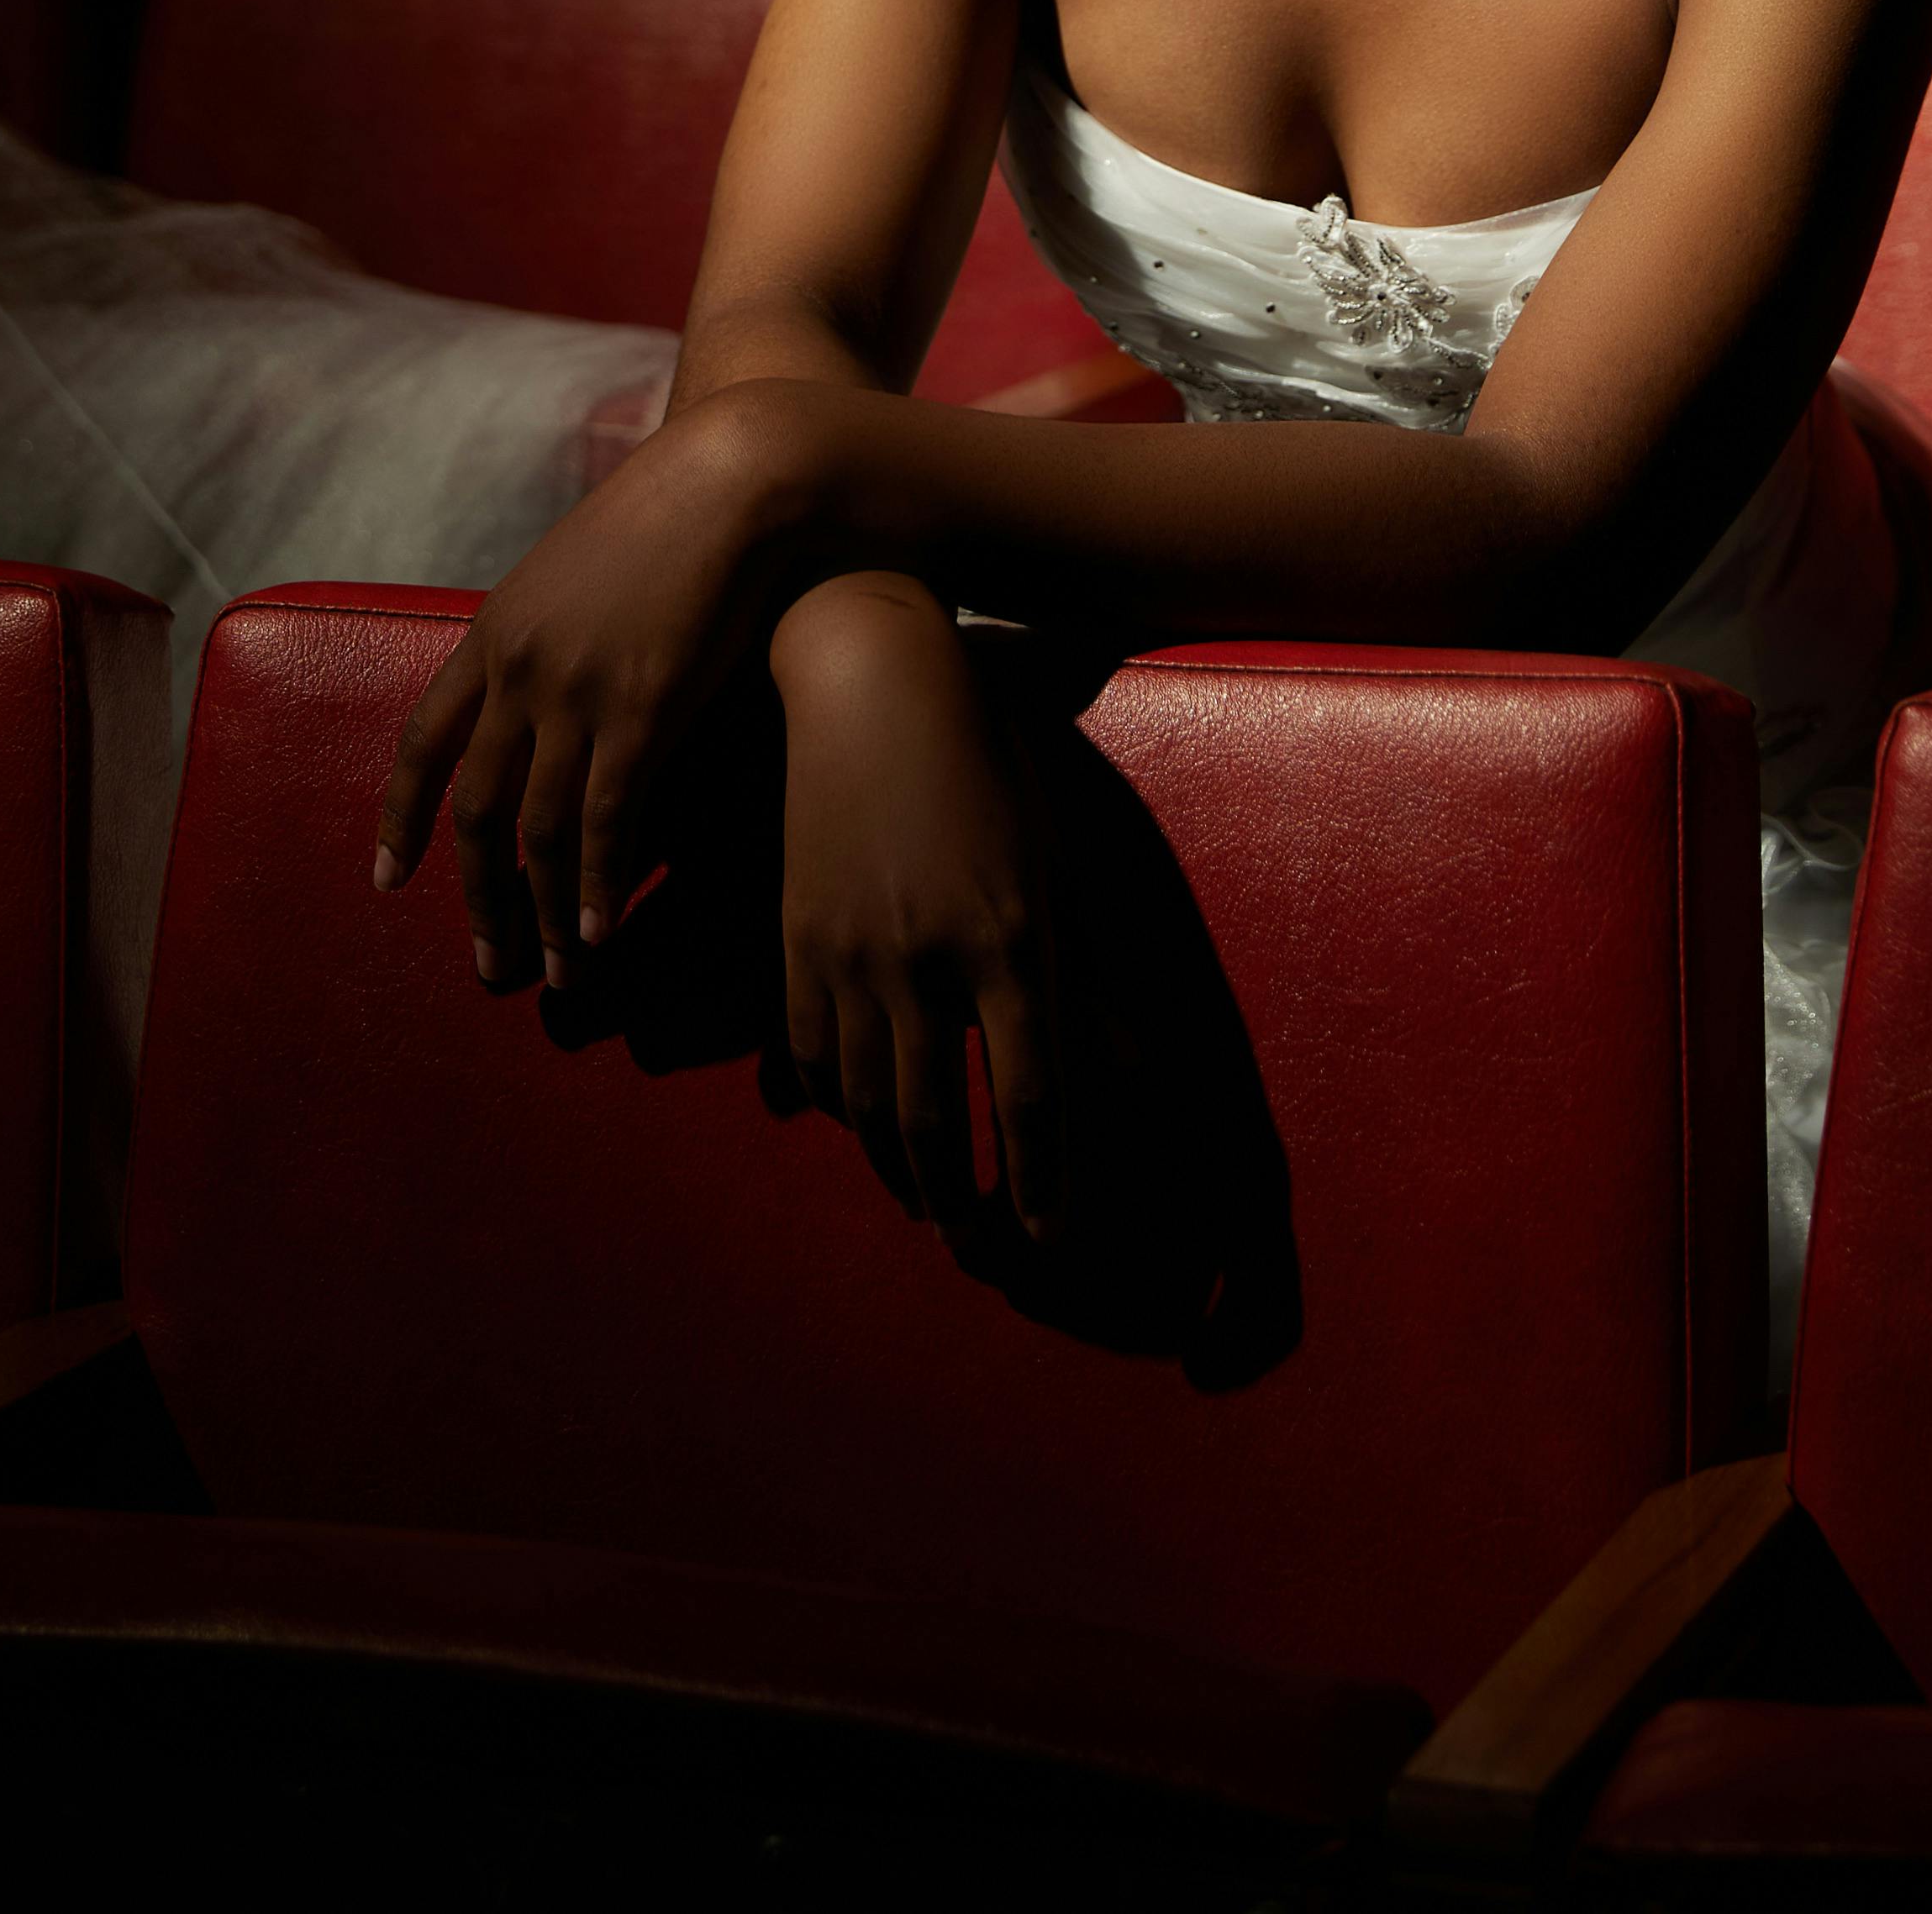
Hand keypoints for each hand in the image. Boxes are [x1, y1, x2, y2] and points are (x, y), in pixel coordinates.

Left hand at [376, 382, 821, 984]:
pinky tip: (597, 933)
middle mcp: (518, 668)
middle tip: (486, 963)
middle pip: (476, 806)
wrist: (732, 478)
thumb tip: (544, 692)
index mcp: (494, 631)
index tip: (387, 877)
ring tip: (550, 973)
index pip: (423, 741)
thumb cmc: (670, 516)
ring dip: (539, 910)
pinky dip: (595, 887)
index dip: (401, 815)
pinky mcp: (639, 711)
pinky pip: (603, 822)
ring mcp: (575, 691)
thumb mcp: (576, 570)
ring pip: (537, 828)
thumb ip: (547, 633)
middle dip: (476, 894)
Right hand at [774, 572, 1063, 1240]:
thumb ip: (1088, 968)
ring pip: (867, 1104)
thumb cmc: (983, 756)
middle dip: (964, 1205)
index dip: (1041, 1181)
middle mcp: (926, 962)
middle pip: (939, 1124)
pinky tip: (859, 1122)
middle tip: (983, 1249)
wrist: (864, 681)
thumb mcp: (1053, 855)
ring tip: (928, 1205)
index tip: (1050, 1236)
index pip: (1032, 1100)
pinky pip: (811, 1053)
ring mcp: (850, 954)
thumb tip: (1134, 1067)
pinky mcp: (797, 938)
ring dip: (899, 1170)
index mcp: (1008, 940)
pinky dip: (836, 1104)